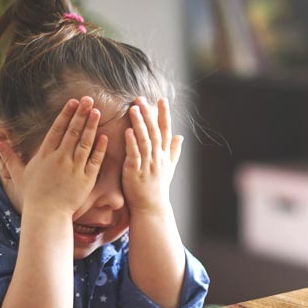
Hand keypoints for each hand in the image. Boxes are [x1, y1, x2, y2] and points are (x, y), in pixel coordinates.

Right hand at [0, 96, 107, 215]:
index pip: (57, 129)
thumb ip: (10, 157)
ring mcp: (74, 168)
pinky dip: (100, 148)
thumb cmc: (34, 196)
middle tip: (89, 100)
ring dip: (91, 126)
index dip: (66, 114)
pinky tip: (104, 137)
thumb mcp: (20, 174)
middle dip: (81, 114)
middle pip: (72, 132)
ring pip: (85, 143)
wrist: (47, 215)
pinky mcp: (86, 179)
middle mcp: (60, 158)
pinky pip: (95, 160)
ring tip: (97, 112)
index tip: (73, 102)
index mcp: (45, 155)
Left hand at [122, 97, 182, 215]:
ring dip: (139, 124)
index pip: (166, 131)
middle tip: (141, 98)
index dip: (164, 115)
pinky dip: (131, 143)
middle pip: (155, 132)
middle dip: (149, 114)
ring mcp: (147, 164)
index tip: (162, 100)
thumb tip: (180, 136)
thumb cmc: (158, 188)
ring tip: (133, 109)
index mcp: (164, 155)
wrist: (151, 208)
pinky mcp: (135, 172)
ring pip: (145, 140)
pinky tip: (127, 131)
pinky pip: (134, 155)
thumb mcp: (169, 168)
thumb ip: (173, 151)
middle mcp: (157, 158)